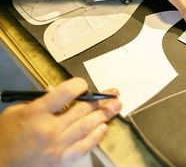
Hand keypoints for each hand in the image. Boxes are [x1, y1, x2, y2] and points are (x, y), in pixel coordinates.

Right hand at [0, 78, 121, 166]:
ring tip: (116, 106)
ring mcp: (58, 146)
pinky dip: (96, 136)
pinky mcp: (62, 160)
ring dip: (104, 114)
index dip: (79, 86)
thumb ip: (40, 100)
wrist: (0, 164)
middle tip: (113, 93)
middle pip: (82, 110)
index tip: (84, 85)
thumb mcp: (17, 111)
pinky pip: (84, 146)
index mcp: (36, 113)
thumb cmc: (7, 135)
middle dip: (100, 100)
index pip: (65, 93)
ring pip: (87, 126)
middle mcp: (50, 129)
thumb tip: (57, 90)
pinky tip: (103, 127)